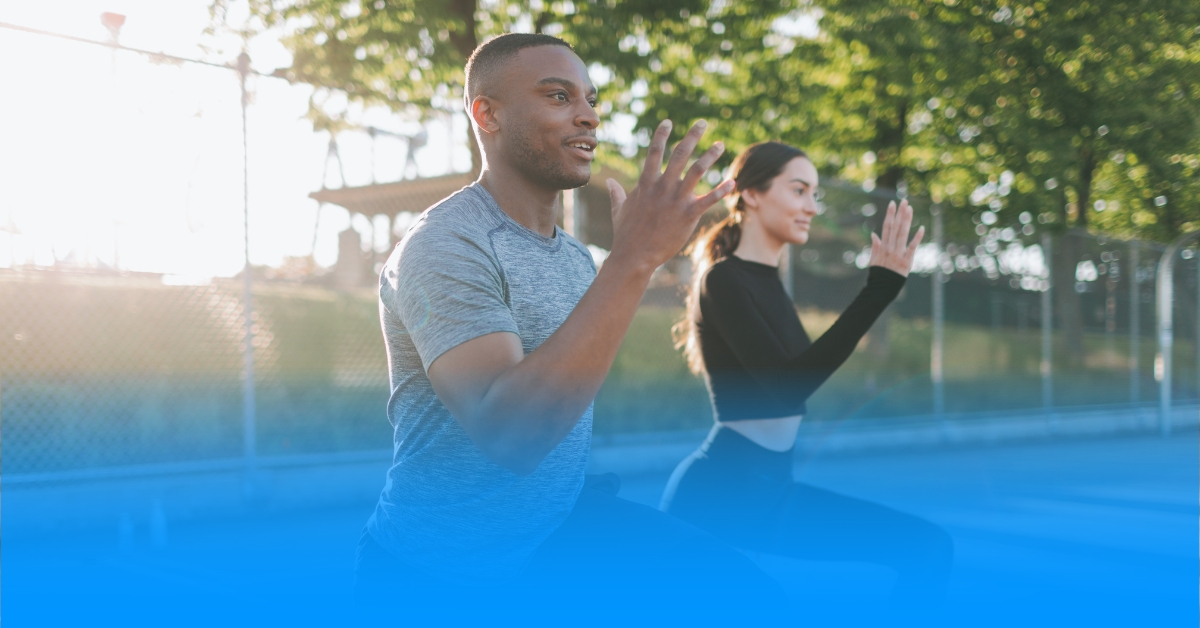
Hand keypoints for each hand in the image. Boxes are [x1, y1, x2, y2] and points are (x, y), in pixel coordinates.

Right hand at [606, 120, 734, 272]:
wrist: (634, 256)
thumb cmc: (626, 234)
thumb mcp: (618, 210)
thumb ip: (617, 193)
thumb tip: (611, 182)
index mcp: (646, 184)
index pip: (654, 152)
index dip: (661, 135)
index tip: (669, 121)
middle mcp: (662, 187)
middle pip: (679, 154)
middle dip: (692, 136)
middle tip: (703, 122)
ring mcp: (676, 200)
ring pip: (696, 171)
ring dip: (710, 156)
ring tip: (720, 145)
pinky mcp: (688, 215)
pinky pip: (708, 200)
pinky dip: (722, 190)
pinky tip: (733, 182)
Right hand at [869, 199, 924, 276]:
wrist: (882, 289)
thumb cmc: (879, 275)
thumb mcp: (873, 260)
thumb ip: (875, 246)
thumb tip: (874, 234)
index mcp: (883, 247)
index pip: (886, 227)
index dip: (889, 214)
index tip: (892, 204)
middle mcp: (890, 248)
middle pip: (895, 227)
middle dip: (899, 213)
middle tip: (904, 201)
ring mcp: (898, 254)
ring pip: (902, 234)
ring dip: (906, 220)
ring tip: (909, 208)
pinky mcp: (906, 261)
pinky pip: (912, 247)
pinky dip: (917, 238)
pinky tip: (921, 228)